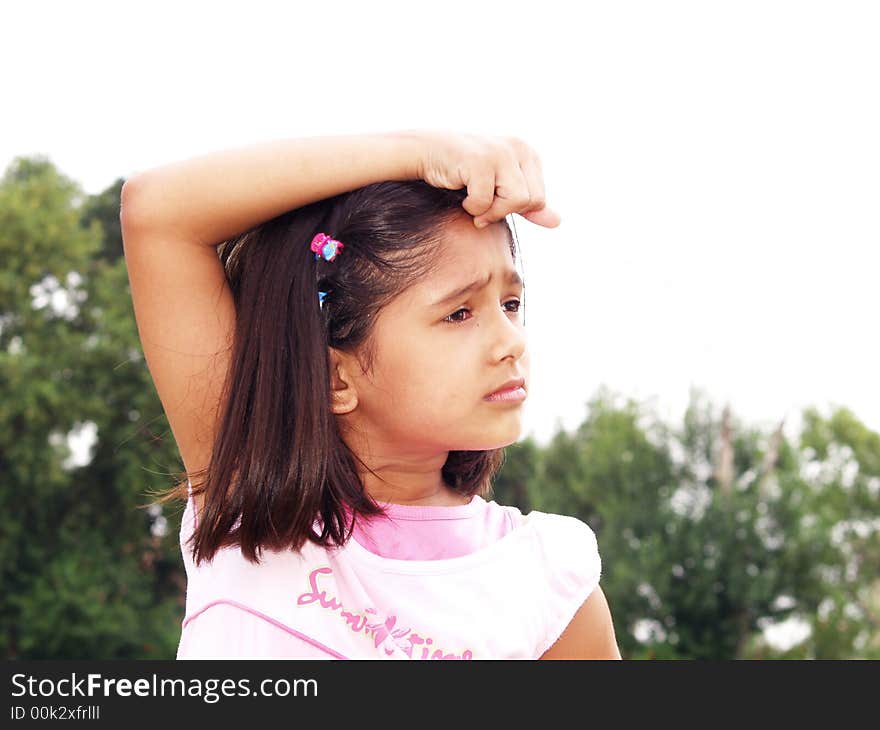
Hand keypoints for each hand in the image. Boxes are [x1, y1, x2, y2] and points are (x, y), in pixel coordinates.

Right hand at [406, 130, 561, 228]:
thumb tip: (557, 222)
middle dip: (502, 210)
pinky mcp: (481, 161)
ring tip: (471, 198)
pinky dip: (470, 206)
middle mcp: (519, 148)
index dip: (514, 208)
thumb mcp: (500, 189)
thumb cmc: (463, 172)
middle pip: (530, 201)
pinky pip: (486, 202)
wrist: (426, 153)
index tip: (492, 198)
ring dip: (488, 210)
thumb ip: (528, 205)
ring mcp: (501, 152)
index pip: (539, 199)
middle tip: (480, 201)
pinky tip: (459, 190)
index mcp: (528, 153)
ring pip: (515, 202)